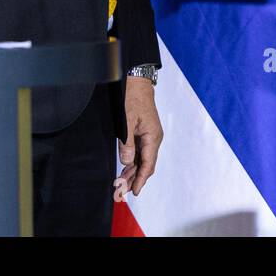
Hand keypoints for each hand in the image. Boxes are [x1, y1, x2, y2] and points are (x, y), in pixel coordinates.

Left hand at [116, 75, 162, 198]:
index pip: (148, 164)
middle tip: (123, 192)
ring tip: (122, 184)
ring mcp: (149, 136)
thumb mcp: (127, 121)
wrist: (137, 83)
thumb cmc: (133, 98)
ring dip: (133, 172)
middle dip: (136, 179)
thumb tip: (126, 162)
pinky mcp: (144, 133)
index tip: (135, 192)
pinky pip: (139, 152)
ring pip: (142, 160)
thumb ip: (127, 143)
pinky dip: (132, 163)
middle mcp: (154, 139)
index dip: (141, 179)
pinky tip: (125, 170)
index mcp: (153, 137)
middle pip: (146, 165)